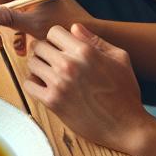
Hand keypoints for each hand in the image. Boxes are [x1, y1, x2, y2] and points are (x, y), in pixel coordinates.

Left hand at [24, 24, 155, 155]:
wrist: (127, 127)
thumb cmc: (125, 92)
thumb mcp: (120, 59)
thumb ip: (96, 40)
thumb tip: (74, 27)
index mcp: (86, 51)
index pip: (54, 31)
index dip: (57, 39)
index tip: (62, 48)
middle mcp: (70, 65)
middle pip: (38, 46)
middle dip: (45, 52)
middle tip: (54, 62)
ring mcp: (59, 83)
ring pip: (31, 63)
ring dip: (39, 67)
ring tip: (50, 74)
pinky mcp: (53, 102)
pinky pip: (29, 84)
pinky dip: (34, 85)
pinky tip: (46, 88)